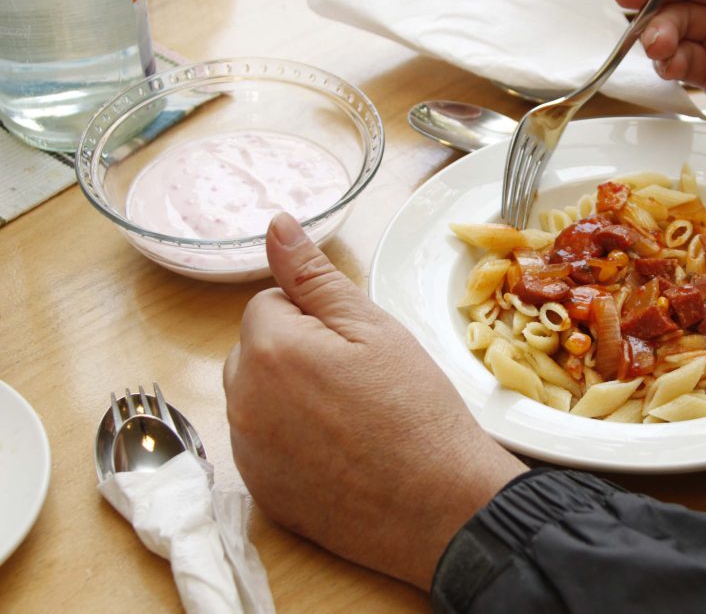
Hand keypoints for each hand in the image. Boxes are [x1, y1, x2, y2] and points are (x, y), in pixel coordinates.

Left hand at [223, 214, 525, 590]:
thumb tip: (276, 225)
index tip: (357, 347)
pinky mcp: (260, 492)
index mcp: (268, 349)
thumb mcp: (373, 327)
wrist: (438, 504)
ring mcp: (246, 452)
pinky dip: (291, 441)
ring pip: (259, 397)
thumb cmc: (415, 408)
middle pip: (256, 350)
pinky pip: (263, 444)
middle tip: (358, 380)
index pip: (270, 303)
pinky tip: (339, 452)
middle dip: (295, 353)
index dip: (318, 318)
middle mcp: (241, 401)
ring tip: (351, 417)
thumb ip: (314, 276)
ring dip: (290, 396)